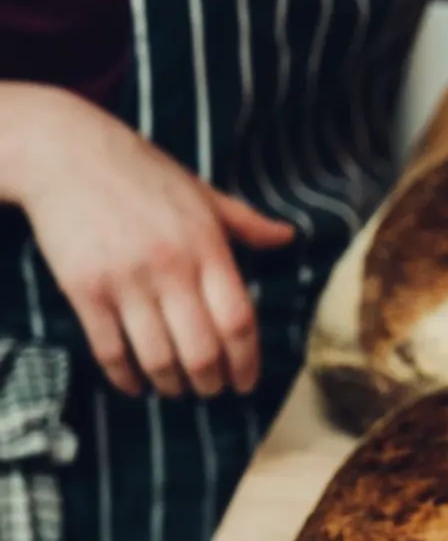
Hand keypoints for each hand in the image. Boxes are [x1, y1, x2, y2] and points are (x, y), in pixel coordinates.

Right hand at [0, 84, 294, 397]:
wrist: (64, 150)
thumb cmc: (141, 174)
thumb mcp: (200, 193)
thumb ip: (245, 222)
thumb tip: (289, 237)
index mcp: (206, 247)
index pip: (239, 322)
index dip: (247, 364)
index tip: (245, 383)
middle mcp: (171, 266)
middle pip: (203, 352)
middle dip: (210, 384)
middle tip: (210, 390)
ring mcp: (126, 279)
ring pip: (159, 359)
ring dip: (171, 386)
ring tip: (175, 387)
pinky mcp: (85, 289)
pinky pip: (111, 351)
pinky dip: (126, 378)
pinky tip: (135, 384)